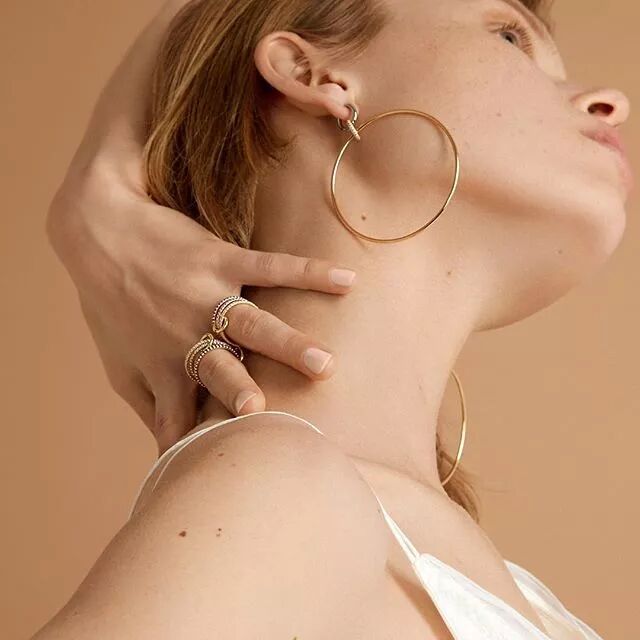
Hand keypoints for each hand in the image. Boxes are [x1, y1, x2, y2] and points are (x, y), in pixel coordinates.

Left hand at [47, 169, 355, 454]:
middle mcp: (186, 335)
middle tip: (268, 415)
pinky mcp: (221, 259)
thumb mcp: (120, 364)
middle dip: (243, 393)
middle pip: (220, 370)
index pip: (185, 415)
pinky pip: (271, 266)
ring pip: (253, 324)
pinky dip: (310, 272)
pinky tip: (347, 280)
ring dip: (288, 343)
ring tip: (324, 362)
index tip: (229, 464)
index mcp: (165, 367)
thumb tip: (166, 448)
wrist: (97, 232)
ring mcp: (206, 295)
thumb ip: (149, 405)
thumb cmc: (109, 305)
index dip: (202, 440)